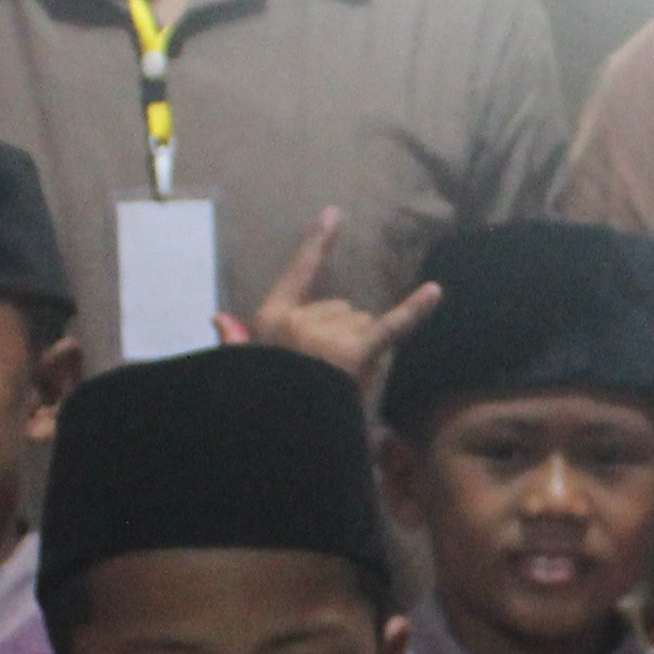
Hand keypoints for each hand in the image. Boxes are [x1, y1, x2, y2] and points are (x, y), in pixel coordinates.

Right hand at [227, 207, 445, 383]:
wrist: (282, 439)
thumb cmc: (261, 404)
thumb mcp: (242, 372)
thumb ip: (235, 344)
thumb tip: (218, 318)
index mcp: (272, 320)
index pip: (299, 274)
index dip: (317, 245)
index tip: (334, 214)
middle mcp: (302, 320)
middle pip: (340, 309)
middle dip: (341, 334)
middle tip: (326, 375)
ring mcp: (330, 335)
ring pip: (362, 323)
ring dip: (361, 345)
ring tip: (341, 383)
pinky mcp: (358, 353)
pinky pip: (392, 326)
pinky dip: (415, 310)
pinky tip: (435, 290)